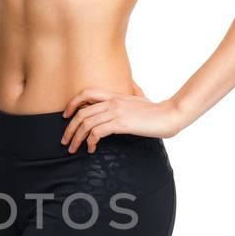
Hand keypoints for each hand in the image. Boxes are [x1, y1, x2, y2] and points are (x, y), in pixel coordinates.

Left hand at [61, 88, 181, 152]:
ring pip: (86, 123)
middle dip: (69, 128)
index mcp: (115, 95)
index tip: (65, 116)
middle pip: (81, 112)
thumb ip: (134, 91)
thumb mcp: (142, 97)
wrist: (170, 115)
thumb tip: (133, 86)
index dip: (72, 103)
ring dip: (76, 138)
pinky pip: (97, 132)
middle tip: (65, 141)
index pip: (86, 93)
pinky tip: (91, 149)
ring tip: (73, 149)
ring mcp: (116, 112)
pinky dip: (90, 142)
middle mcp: (112, 101)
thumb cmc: (156, 110)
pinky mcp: (121, 123)